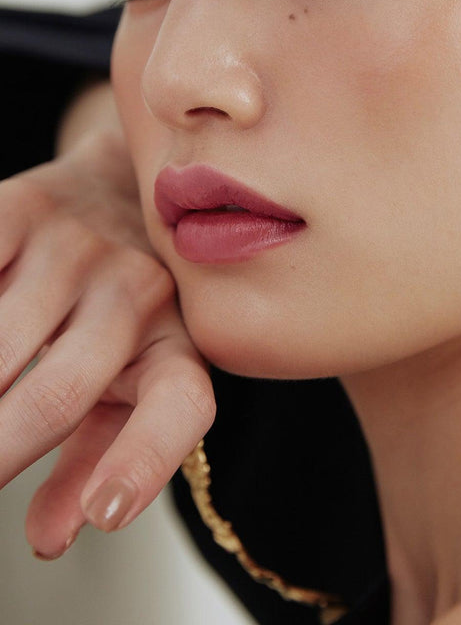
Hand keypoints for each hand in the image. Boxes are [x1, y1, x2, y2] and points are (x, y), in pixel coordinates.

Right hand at [0, 118, 214, 558]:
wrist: (116, 188)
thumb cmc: (121, 309)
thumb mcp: (129, 381)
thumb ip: (99, 456)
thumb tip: (53, 535)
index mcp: (174, 345)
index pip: (179, 404)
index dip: (144, 461)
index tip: (105, 514)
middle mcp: (136, 293)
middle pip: (62, 391)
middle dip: (0, 450)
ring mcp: (77, 248)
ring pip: (2, 338)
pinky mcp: (21, 208)